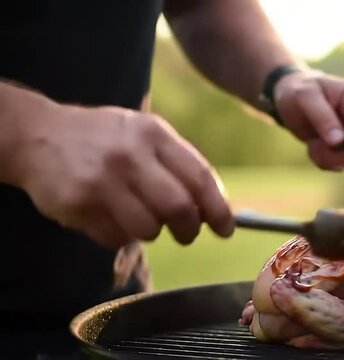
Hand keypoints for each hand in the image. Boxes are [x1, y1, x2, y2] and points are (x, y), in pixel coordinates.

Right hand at [14, 103, 233, 247]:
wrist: (38, 135)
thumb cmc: (105, 138)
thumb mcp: (144, 133)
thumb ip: (178, 164)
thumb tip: (214, 206)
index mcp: (153, 133)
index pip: (199, 177)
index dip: (218, 209)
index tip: (226, 228)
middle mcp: (130, 155)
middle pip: (179, 209)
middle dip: (190, 229)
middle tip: (187, 234)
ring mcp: (102, 181)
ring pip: (148, 229)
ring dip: (151, 232)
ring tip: (138, 215)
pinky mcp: (79, 205)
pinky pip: (116, 238)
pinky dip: (121, 236)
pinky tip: (109, 215)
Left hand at [273, 71, 343, 173]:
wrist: (289, 97)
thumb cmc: (298, 90)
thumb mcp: (305, 97)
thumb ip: (323, 117)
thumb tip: (339, 141)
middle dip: (340, 155)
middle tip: (316, 149)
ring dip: (329, 157)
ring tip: (312, 143)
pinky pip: (340, 162)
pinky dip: (324, 159)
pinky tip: (314, 145)